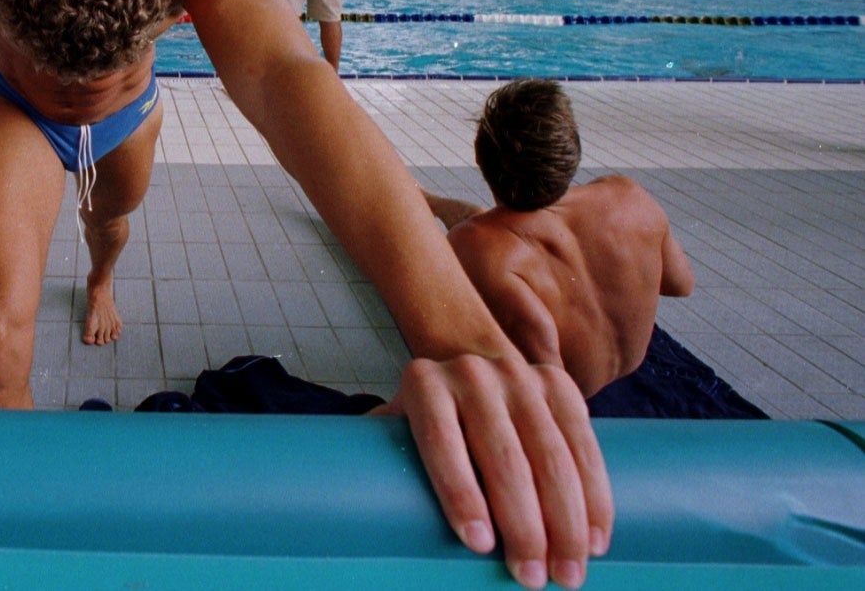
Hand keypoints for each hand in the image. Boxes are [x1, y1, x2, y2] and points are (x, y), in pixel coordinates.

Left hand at [376, 354, 611, 588]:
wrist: (465, 364)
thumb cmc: (424, 422)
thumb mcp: (395, 431)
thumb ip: (376, 462)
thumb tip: (337, 522)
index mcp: (423, 385)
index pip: (441, 443)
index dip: (460, 495)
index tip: (479, 545)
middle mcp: (471, 374)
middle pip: (503, 458)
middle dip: (524, 525)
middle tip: (531, 580)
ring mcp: (519, 376)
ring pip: (551, 456)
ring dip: (567, 523)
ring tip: (568, 574)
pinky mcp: (559, 384)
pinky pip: (585, 444)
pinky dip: (595, 496)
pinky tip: (596, 539)